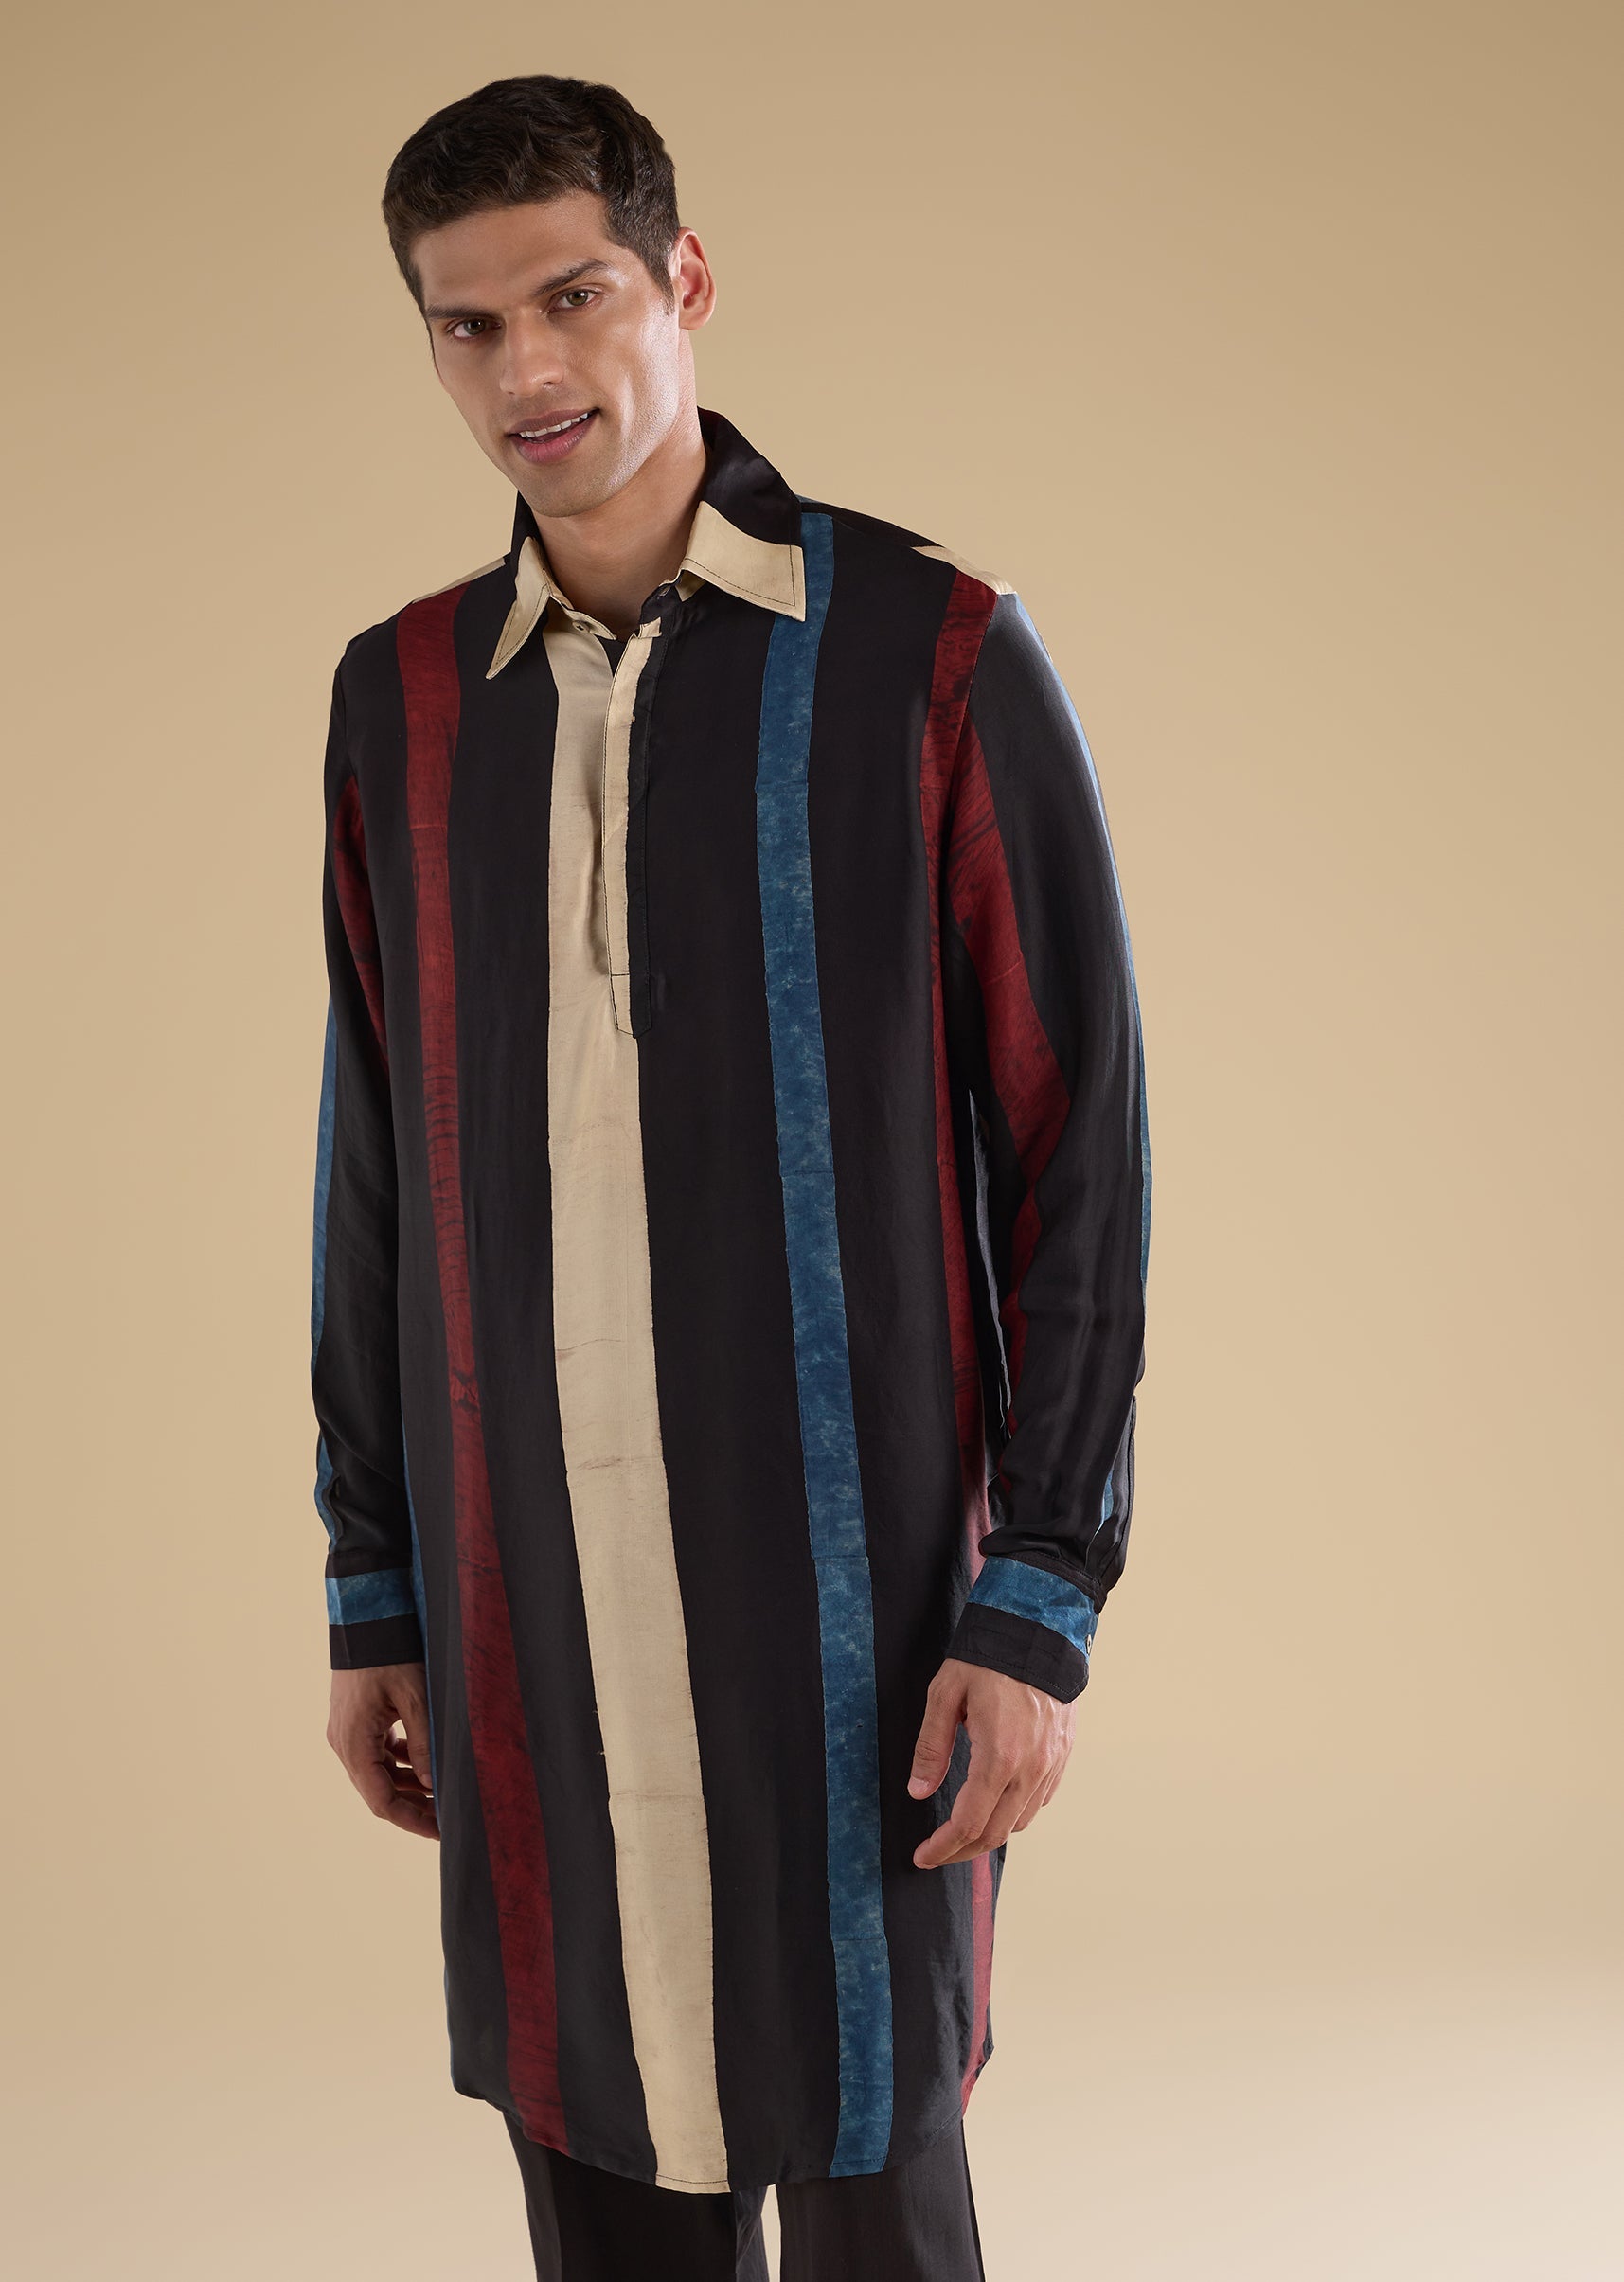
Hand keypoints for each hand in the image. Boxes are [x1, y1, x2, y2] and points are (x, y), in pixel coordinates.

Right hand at [327, 1661, 438, 1839]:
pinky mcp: (353, 1722)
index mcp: (354, 1743)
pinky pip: (376, 1754)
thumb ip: (424, 1744)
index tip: (441, 1831)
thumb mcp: (415, 1697)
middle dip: (413, 1807)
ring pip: (378, 1774)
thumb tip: (434, 1785)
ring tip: (441, 1792)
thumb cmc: (391, 1652)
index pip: (381, 1801)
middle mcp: (343, 1744)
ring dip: (407, 1785)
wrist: (365, 1617)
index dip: (412, 1820)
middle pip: (378, 1792)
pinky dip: (399, 1763)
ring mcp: (345, 1733)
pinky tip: (423, 1762)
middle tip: (447, 1817)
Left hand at [907, 1657, 1074, 1867]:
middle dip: (962, 1850)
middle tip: (937, 1852)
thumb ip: (931, 1747)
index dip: (943, 1847)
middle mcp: (1031, 1768)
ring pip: (1020, 1822)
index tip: (923, 1856)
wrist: (1039, 1629)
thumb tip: (918, 1790)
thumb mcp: (945, 1694)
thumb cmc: (989, 1657)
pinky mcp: (1061, 1755)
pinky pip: (1039, 1801)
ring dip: (989, 1834)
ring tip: (962, 1831)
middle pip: (996, 1833)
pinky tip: (995, 1804)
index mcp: (999, 1756)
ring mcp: (1051, 1764)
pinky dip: (1014, 1813)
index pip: (969, 1822)